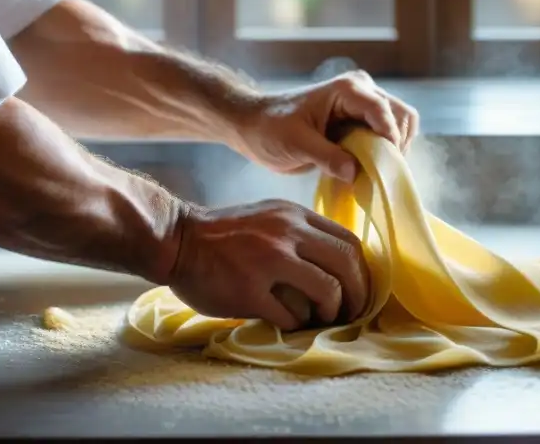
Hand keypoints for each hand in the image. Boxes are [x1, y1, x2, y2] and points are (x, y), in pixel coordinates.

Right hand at [168, 199, 369, 329]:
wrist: (178, 239)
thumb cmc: (225, 234)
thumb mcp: (271, 217)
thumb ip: (301, 233)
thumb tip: (338, 263)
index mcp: (296, 216)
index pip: (349, 241)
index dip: (361, 271)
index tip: (358, 289)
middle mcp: (288, 233)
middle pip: (346, 264)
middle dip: (357, 294)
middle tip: (353, 312)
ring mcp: (269, 261)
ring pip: (327, 289)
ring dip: (332, 310)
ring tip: (324, 319)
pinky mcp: (249, 290)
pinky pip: (291, 315)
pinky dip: (299, 324)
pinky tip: (291, 324)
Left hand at [238, 70, 418, 182]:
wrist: (255, 125)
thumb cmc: (270, 129)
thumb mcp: (295, 144)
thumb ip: (326, 157)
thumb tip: (356, 173)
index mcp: (348, 90)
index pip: (383, 113)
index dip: (389, 142)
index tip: (384, 170)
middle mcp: (363, 91)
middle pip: (403, 116)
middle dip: (397, 146)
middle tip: (381, 174)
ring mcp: (365, 104)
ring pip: (401, 125)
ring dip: (395, 150)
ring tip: (375, 173)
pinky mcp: (363, 120)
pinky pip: (389, 134)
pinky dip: (387, 152)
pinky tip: (370, 169)